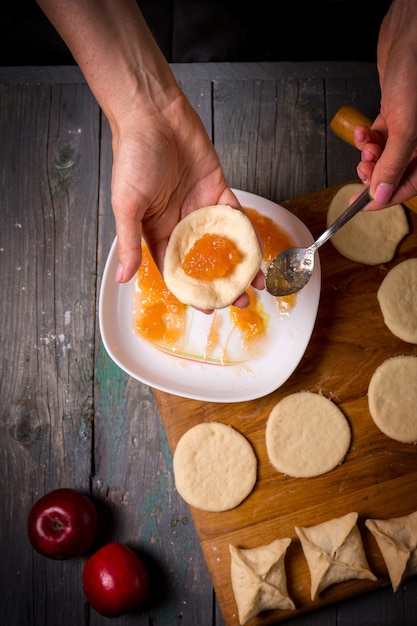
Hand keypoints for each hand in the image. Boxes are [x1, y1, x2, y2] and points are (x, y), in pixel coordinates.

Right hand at [111, 92, 264, 305]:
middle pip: (205, 262)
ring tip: (255, 284)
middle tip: (239, 302)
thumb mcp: (127, 205)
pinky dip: (247, 235)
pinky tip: (258, 253)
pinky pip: (235, 217)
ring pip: (224, 244)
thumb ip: (129, 242)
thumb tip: (122, 278)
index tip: (208, 308)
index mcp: (157, 231)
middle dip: (221, 283)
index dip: (191, 291)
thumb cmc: (133, 157)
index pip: (176, 269)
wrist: (153, 114)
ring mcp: (201, 208)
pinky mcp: (218, 190)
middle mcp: (181, 223)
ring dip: (239, 264)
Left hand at [354, 0, 416, 208]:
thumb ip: (393, 165)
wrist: (408, 36)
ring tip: (365, 148)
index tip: (362, 205)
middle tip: (362, 172)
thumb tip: (380, 195)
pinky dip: (367, 138)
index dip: (385, 197)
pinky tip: (362, 132)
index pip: (409, 185)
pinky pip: (380, 138)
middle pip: (396, 172)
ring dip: (370, 156)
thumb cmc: (415, 74)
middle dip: (375, 174)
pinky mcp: (396, 114)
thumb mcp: (405, 127)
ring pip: (385, 156)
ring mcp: (409, 128)